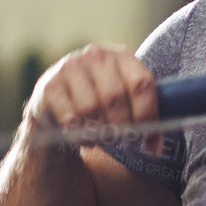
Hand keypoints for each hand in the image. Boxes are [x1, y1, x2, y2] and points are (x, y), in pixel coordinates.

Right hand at [24, 43, 164, 155]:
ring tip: (100, 139)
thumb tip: (156, 150)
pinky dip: (79, 136)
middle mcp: (96, 56)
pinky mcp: (49, 86)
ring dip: (98, 132)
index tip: (146, 137)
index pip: (142, 84)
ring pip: (90, 109)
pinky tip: (82, 138)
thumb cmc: (99, 106)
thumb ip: (145, 122)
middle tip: (121, 142)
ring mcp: (70, 67)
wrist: (55, 106)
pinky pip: (69, 118)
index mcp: (122, 57)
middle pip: (115, 98)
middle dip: (121, 127)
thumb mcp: (125, 106)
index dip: (147, 114)